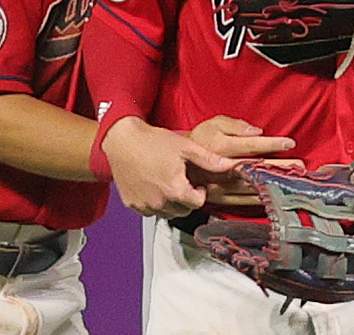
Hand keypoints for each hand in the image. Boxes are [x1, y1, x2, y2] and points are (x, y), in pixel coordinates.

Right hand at [101, 117, 236, 218]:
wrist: (122, 140)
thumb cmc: (152, 141)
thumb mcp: (185, 147)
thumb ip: (209, 160)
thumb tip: (231, 165)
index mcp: (175, 190)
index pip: (198, 203)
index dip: (200, 192)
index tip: (195, 183)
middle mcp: (159, 202)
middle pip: (183, 210)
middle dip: (187, 199)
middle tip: (182, 181)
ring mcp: (144, 205)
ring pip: (167, 212)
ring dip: (171, 202)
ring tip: (167, 181)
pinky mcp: (132, 204)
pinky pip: (150, 210)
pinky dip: (154, 202)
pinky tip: (153, 185)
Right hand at [186, 116, 300, 205]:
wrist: (174, 163)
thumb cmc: (198, 140)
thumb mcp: (212, 124)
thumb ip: (234, 126)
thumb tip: (257, 132)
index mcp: (219, 148)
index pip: (250, 146)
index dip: (271, 144)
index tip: (290, 143)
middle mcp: (220, 170)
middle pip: (254, 169)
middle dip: (278, 168)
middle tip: (299, 166)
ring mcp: (219, 187)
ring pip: (250, 188)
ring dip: (272, 185)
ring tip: (292, 183)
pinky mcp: (217, 200)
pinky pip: (241, 203)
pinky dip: (258, 201)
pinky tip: (273, 199)